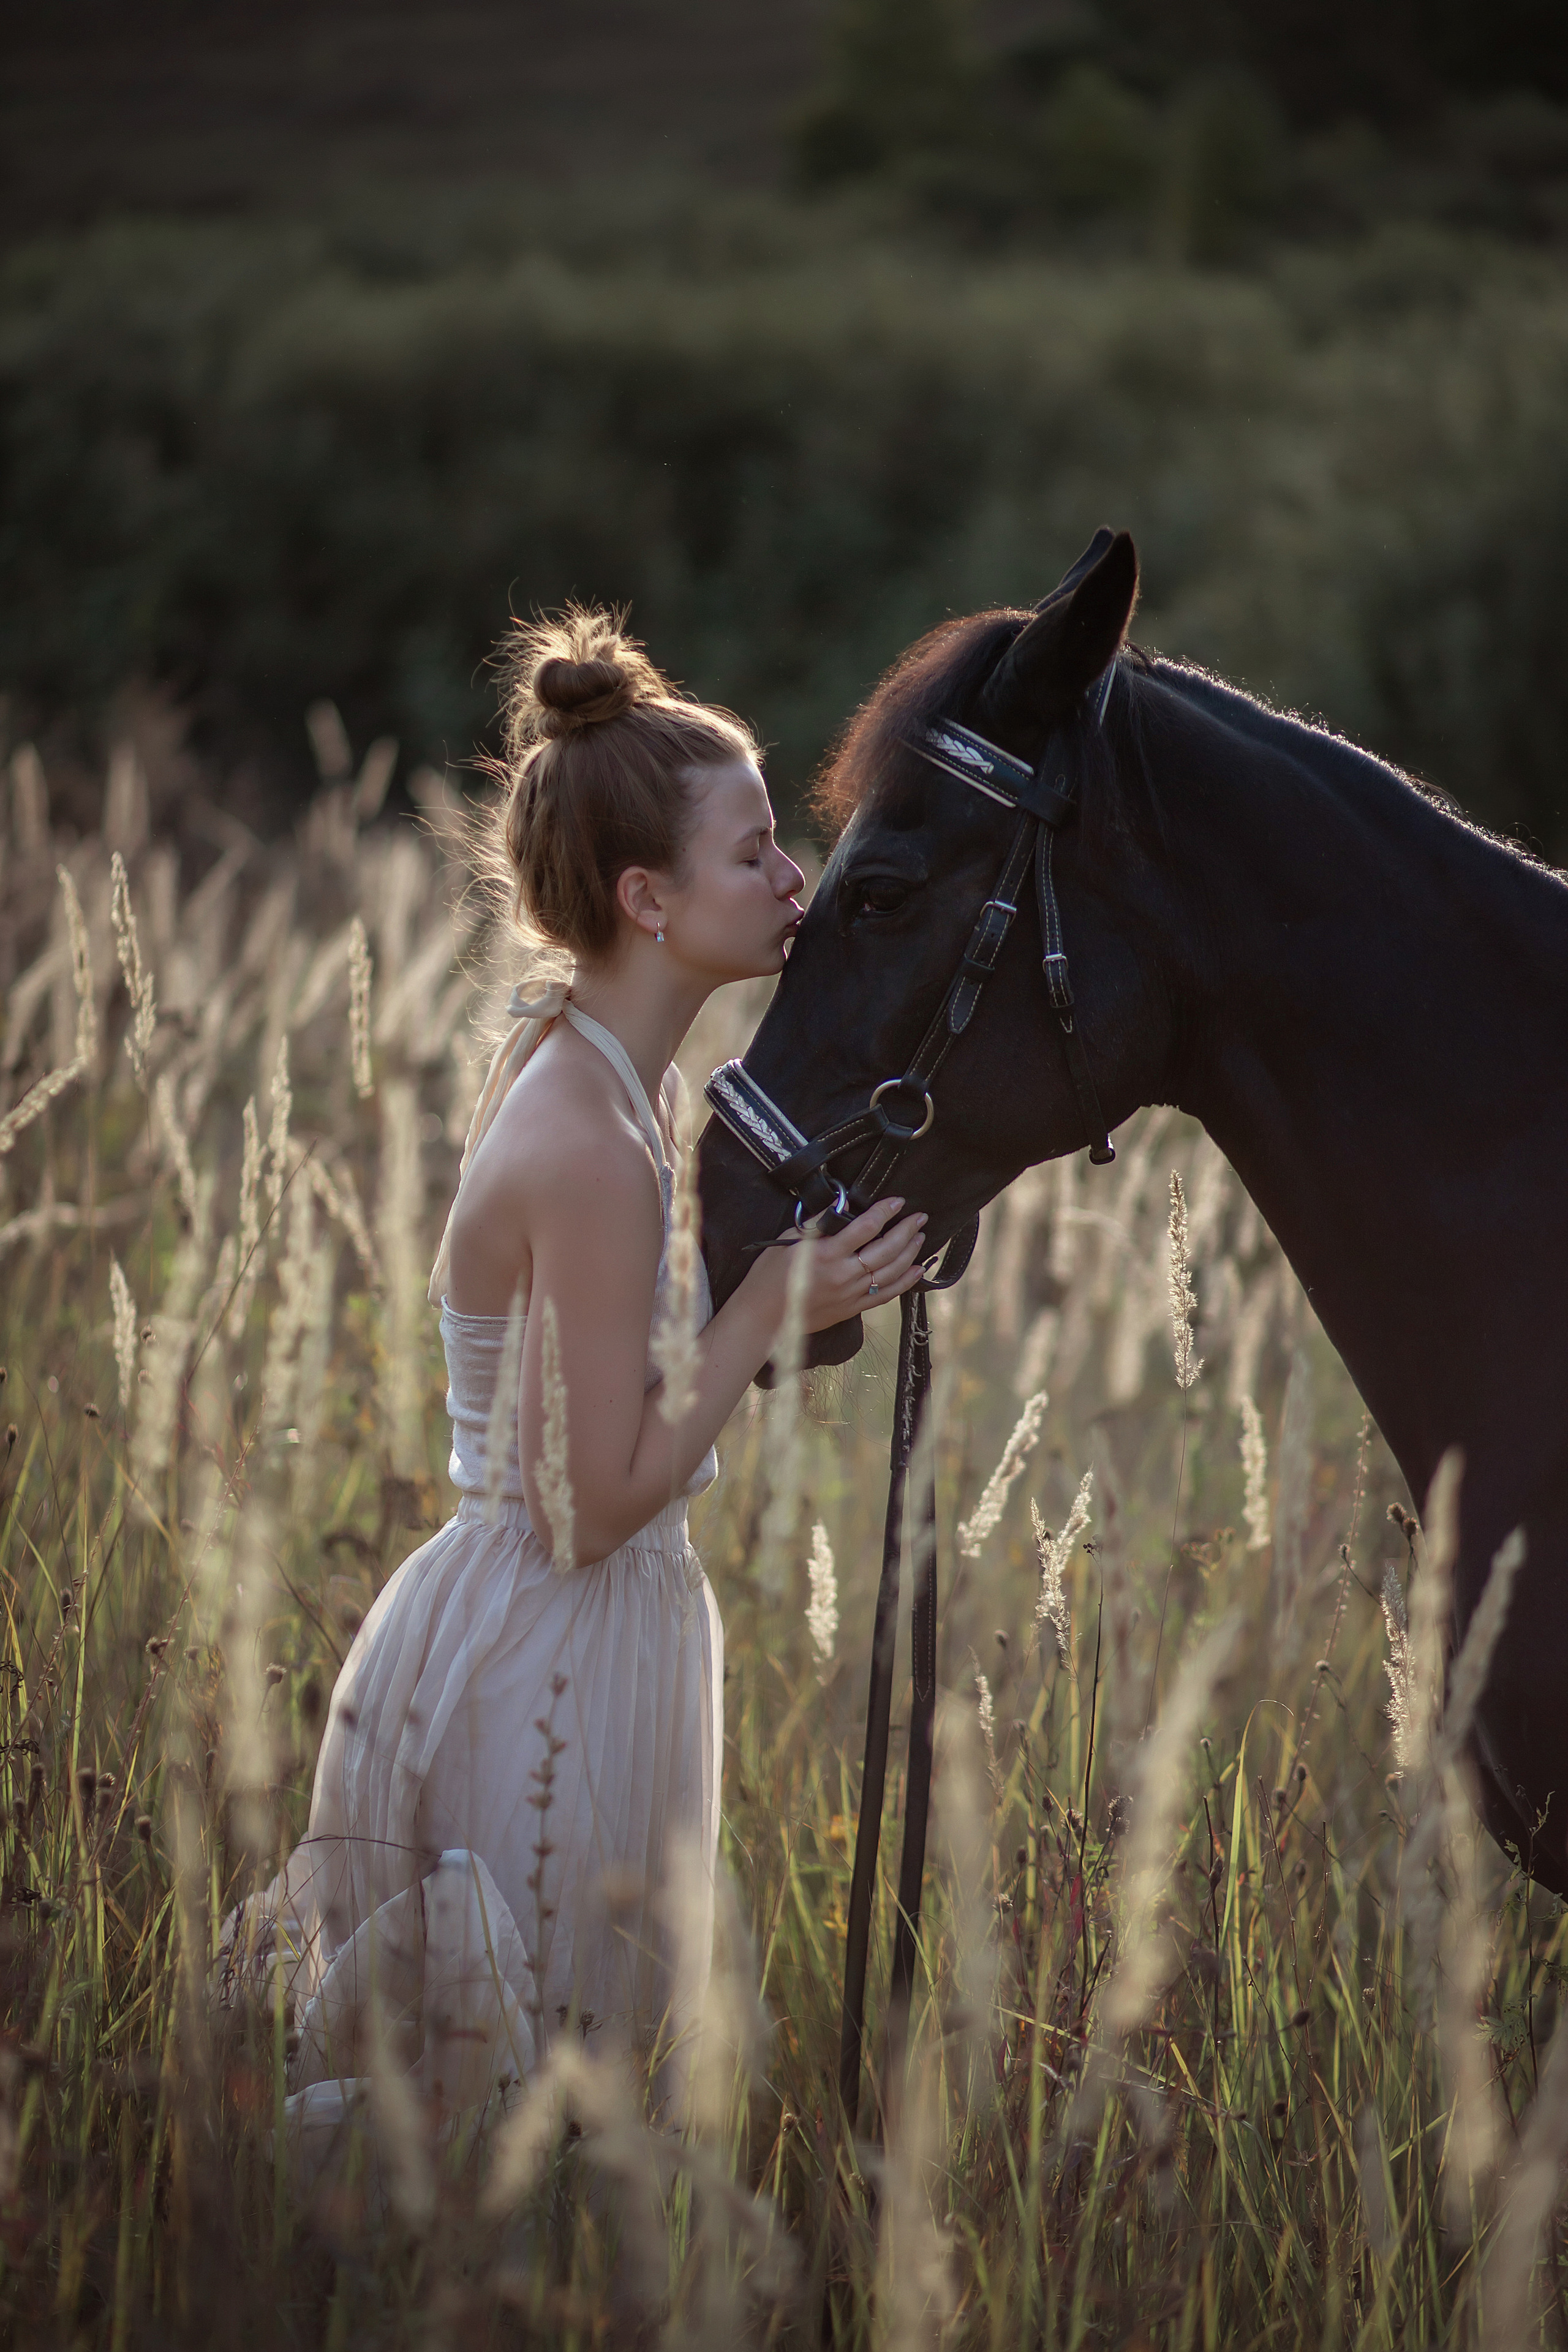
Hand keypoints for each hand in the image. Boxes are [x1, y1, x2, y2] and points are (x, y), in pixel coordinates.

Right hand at [752, 1196, 929, 1335]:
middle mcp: (843, 1274)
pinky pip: (885, 1295)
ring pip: (890, 1271)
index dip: (885, 1211)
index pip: (865, 1227)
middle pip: (885, 1249)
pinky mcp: (852, 1309)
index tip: (898, 1201)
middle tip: (920, 1217)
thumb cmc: (769, 1276)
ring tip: (920, 1237)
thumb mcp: (787, 1241)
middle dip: (906, 1230)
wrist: (762, 1317)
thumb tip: (840, 1205)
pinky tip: (917, 1270)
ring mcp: (850, 1294)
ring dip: (909, 1252)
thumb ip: (816, 1223)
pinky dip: (905, 1282)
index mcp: (826, 1253)